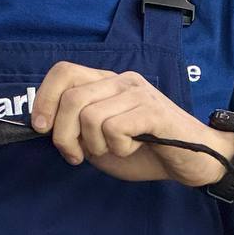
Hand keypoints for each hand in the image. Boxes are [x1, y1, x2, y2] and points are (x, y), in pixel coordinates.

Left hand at [30, 62, 233, 187]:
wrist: (192, 163)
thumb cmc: (146, 151)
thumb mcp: (100, 141)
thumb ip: (76, 130)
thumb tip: (45, 126)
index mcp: (106, 83)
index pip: (63, 72)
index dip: (44, 98)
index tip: (41, 127)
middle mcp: (120, 81)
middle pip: (71, 99)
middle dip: (63, 136)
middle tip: (76, 156)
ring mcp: (137, 92)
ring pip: (90, 117)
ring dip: (95, 146)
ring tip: (115, 150)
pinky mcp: (152, 110)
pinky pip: (114, 128)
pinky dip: (118, 147)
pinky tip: (134, 148)